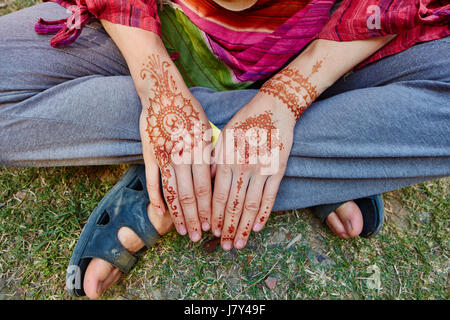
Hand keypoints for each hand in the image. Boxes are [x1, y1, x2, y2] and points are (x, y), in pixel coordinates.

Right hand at [139, 54, 212, 241]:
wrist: (163, 93)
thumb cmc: (189, 110)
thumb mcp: (207, 130)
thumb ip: (210, 155)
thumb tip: (217, 180)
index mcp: (199, 150)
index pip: (206, 188)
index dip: (209, 209)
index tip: (212, 225)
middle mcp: (182, 156)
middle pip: (189, 195)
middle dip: (195, 218)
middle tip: (198, 237)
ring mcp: (164, 156)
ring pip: (171, 192)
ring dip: (177, 214)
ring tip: (182, 231)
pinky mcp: (149, 154)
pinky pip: (152, 180)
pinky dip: (156, 198)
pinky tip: (160, 213)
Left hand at [211, 93, 295, 249]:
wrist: (274, 108)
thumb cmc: (244, 121)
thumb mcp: (222, 137)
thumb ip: (213, 161)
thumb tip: (206, 184)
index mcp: (226, 160)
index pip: (218, 196)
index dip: (215, 216)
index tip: (211, 232)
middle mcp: (243, 167)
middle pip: (233, 205)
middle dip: (228, 228)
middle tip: (224, 246)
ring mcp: (262, 169)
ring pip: (251, 205)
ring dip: (244, 227)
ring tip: (240, 244)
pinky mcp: (278, 169)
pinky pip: (270, 196)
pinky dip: (264, 213)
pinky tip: (258, 227)